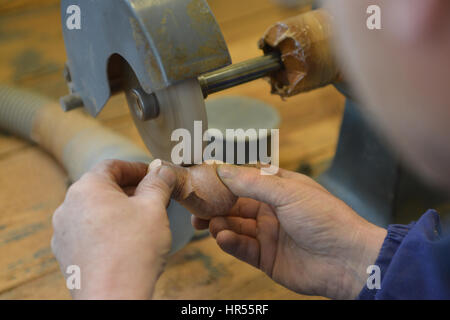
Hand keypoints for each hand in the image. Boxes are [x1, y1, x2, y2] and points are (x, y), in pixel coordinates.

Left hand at [51, 159, 175, 299]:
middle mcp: (68, 207)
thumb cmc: (134, 250)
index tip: (154, 175)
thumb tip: (162, 170)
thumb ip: (158, 183)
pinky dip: (107, 230)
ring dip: (118, 211)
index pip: (112, 166)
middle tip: (153, 198)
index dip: (136, 168)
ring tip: (142, 222)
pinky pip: (88, 233)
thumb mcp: (154, 208)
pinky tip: (126, 242)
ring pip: (95, 211)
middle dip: (129, 190)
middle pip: (102, 188)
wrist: (113, 296)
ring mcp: (63, 232)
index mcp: (87, 188)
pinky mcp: (66, 254)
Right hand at [193, 165, 386, 298]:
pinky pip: (242, 248)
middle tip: (195, 207)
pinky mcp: (266, 258)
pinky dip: (230, 243)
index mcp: (279, 189)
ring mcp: (268, 235)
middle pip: (235, 205)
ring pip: (235, 226)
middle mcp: (271, 210)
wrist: (347, 260)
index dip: (223, 179)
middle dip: (215, 205)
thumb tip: (223, 170)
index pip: (245, 180)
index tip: (201, 178)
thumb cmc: (325, 218)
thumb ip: (253, 183)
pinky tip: (223, 238)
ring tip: (208, 223)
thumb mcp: (288, 192)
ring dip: (220, 224)